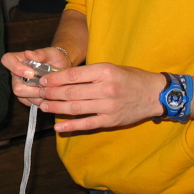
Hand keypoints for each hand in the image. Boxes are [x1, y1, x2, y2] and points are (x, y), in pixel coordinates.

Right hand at [1, 47, 71, 106]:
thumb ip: (40, 54)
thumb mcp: (51, 53)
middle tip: (46, 85)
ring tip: (50, 89)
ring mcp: (20, 86)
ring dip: (39, 95)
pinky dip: (41, 100)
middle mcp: (16, 74)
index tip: (31, 73)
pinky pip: (30, 102)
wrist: (62, 69)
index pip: (7, 60)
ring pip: (23, 97)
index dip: (16, 68)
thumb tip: (27, 53)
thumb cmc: (55, 59)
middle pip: (16, 87)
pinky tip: (49, 95)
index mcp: (19, 59)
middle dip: (33, 89)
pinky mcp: (25, 97)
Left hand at [35, 63, 165, 131]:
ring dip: (57, 108)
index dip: (55, 78)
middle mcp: (106, 88)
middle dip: (52, 93)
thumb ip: (90, 74)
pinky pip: (87, 124)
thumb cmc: (131, 78)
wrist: (155, 94)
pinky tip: (58, 126)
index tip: (43, 80)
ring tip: (44, 106)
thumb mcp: (111, 68)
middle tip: (39, 93)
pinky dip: (71, 125)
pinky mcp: (111, 120)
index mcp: (105, 71)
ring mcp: (108, 106)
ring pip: (76, 108)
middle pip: (72, 92)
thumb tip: (63, 78)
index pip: (74, 75)